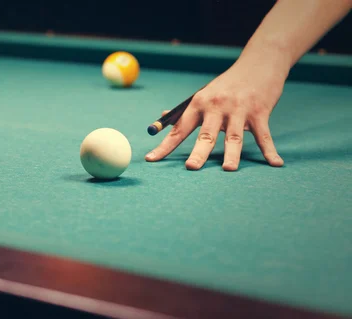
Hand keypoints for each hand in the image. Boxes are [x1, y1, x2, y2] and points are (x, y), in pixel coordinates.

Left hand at [144, 56, 288, 170]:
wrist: (258, 63)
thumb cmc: (227, 84)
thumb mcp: (205, 94)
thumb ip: (186, 110)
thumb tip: (161, 119)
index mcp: (199, 103)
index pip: (178, 128)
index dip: (165, 145)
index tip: (151, 160)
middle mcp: (217, 106)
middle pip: (206, 134)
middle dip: (199, 151)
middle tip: (191, 167)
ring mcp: (239, 110)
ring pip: (235, 136)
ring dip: (232, 154)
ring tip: (228, 170)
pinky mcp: (260, 111)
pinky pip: (265, 135)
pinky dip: (269, 150)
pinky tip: (275, 163)